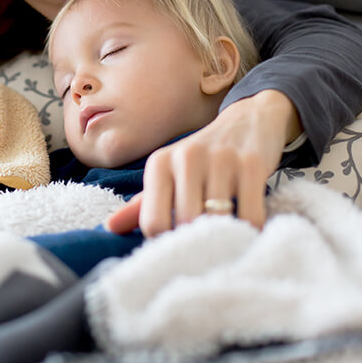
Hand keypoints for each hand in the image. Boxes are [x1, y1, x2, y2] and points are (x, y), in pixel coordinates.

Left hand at [107, 90, 300, 236]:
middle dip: (197, 238)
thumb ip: (141, 204)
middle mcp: (185, 157)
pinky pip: (250, 214)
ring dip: (225, 234)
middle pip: (185, 223)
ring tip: (227, 232)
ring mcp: (220, 159)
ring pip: (217, 220)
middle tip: (207, 240)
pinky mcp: (251, 164)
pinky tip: (248, 224)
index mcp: (159, 163)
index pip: (152, 221)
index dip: (166, 240)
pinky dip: (251, 228)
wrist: (247, 121)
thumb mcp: (168, 175)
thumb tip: (110, 228)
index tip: (178, 240)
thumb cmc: (200, 158)